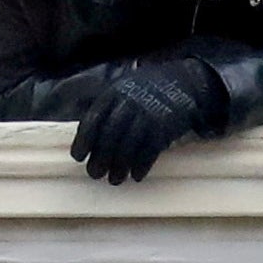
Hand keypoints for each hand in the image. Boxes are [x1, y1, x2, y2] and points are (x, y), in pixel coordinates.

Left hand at [72, 62, 213, 184]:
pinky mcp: (165, 126)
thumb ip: (107, 109)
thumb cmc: (148, 91)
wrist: (184, 82)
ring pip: (128, 144)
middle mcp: (129, 102)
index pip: (93, 118)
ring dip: (119, 166)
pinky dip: (142, 165)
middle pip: (109, 134)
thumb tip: (87, 137)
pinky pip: (149, 150)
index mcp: (114, 93)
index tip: (78, 157)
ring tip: (114, 180)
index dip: (84, 140)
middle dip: (100, 157)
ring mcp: (148, 113)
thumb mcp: (123, 90)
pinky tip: (136, 176)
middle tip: (94, 174)